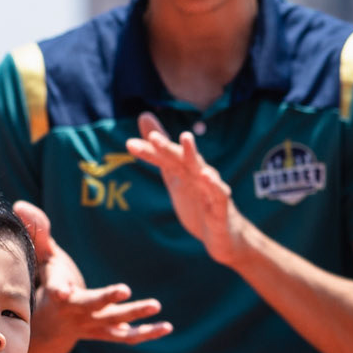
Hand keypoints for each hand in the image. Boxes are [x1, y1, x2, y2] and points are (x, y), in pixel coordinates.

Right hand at [14, 200, 171, 349]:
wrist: (52, 324)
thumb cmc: (49, 281)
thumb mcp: (42, 256)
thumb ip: (37, 231)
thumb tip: (19, 205)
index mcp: (58, 292)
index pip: (56, 288)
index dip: (59, 288)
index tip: (61, 290)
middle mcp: (76, 312)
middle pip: (91, 305)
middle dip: (106, 298)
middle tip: (125, 289)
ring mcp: (92, 325)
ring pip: (113, 323)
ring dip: (134, 316)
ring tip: (155, 305)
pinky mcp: (106, 332)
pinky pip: (126, 337)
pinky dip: (146, 333)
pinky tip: (166, 327)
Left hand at [125, 116, 252, 266]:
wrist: (222, 235)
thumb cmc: (198, 202)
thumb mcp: (174, 178)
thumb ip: (159, 154)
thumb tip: (144, 118)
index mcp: (184, 170)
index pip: (164, 158)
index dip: (148, 152)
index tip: (129, 145)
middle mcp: (197, 174)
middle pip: (180, 158)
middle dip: (167, 147)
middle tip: (153, 138)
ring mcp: (211, 188)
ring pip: (200, 169)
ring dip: (193, 154)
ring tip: (185, 138)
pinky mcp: (222, 206)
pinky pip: (219, 193)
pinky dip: (214, 184)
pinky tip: (206, 176)